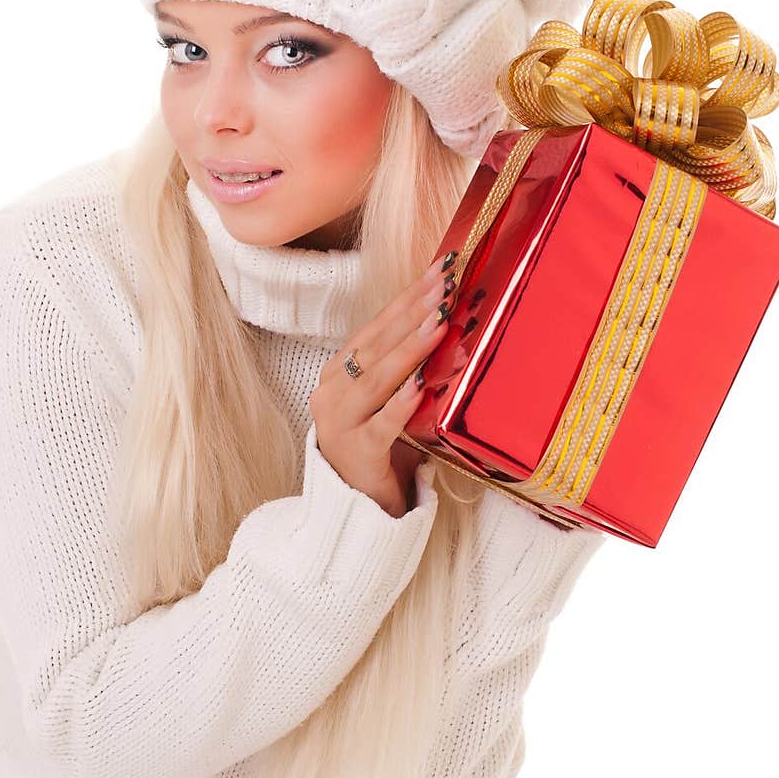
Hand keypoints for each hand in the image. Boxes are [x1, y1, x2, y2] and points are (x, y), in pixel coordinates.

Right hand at [309, 250, 457, 517]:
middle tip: (443, 287)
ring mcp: (339, 422)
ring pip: (377, 378)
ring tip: (439, 324)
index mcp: (337, 372)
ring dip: (411, 348)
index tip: (435, 273)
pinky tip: (422, 385)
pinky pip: (383, 423)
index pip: (373, 327)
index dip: (405, 299)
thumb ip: (402, 367)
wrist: (353, 504)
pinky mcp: (357, 452)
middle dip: (412, 313)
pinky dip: (402, 402)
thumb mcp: (383, 399)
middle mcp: (332, 392)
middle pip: (376, 345)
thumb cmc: (376, 444)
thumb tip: (447, 323)